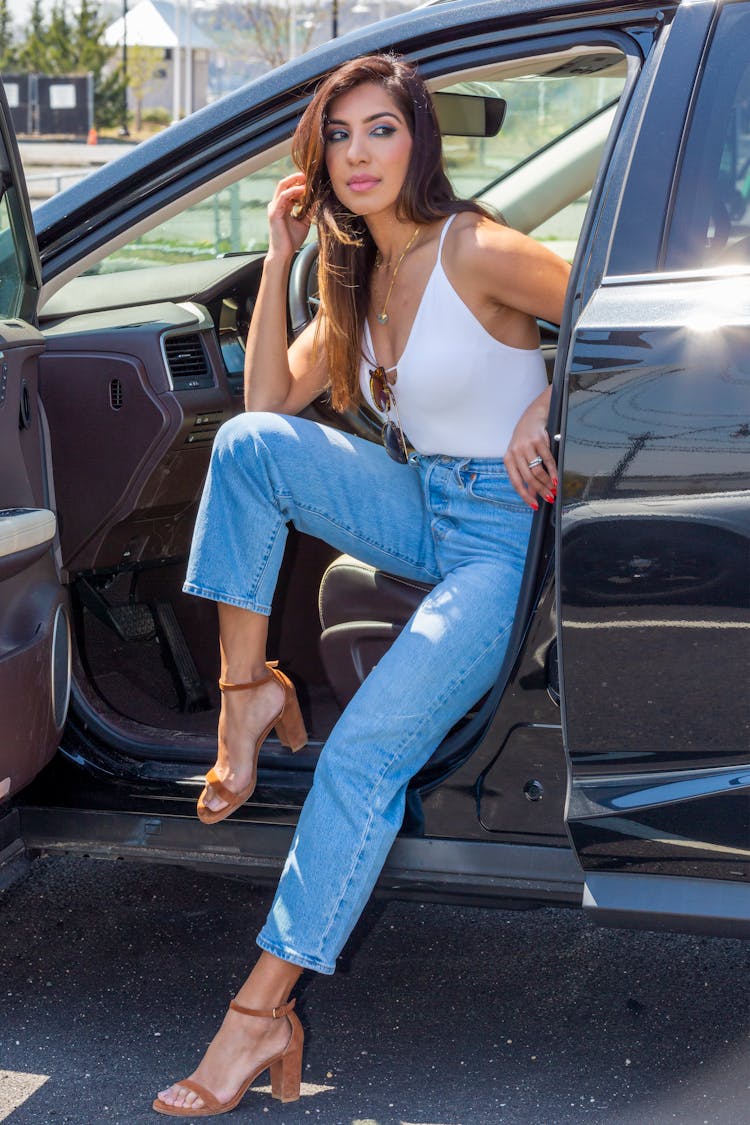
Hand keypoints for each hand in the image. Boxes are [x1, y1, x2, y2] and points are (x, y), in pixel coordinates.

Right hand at [267, 173, 310, 259]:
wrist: (284, 253)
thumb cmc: (291, 240)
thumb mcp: (304, 223)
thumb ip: (308, 211)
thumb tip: (318, 201)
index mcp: (282, 206)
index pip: (289, 189)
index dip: (299, 183)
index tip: (312, 180)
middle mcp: (276, 204)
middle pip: (284, 183)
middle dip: (297, 177)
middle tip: (309, 174)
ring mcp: (274, 207)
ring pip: (283, 186)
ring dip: (295, 181)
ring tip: (307, 179)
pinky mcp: (274, 212)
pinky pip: (284, 196)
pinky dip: (294, 191)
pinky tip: (304, 189)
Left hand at [503, 387, 557, 509]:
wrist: (533, 416)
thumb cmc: (525, 439)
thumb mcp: (520, 456)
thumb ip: (524, 474)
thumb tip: (532, 493)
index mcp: (508, 459)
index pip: (516, 482)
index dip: (526, 496)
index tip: (535, 505)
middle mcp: (515, 453)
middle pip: (529, 478)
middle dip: (541, 490)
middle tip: (550, 497)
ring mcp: (526, 446)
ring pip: (538, 471)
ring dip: (548, 483)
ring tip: (554, 489)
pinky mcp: (538, 441)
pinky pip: (548, 460)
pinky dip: (553, 471)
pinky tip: (557, 478)